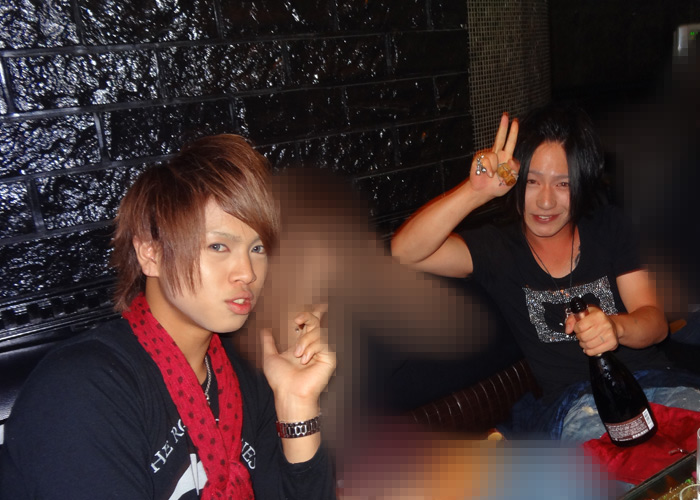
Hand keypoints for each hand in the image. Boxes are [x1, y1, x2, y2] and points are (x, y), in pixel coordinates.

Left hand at [260, 305, 335, 420]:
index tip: (295, 316)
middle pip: (317, 320)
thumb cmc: (280, 380)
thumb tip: (264, 329)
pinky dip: (312, 348)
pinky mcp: (329, 357)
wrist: (289, 393)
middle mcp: (313, 344)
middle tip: (296, 320)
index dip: (306, 314)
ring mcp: (322, 350)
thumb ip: (268, 342)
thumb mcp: (270, 357)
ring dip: (305, 340)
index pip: (308, 322)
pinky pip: (323, 342)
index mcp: (301, 343)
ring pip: (318, 330)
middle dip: (308, 316)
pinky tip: (305, 359)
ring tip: (297, 354)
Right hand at [469, 113, 518, 197]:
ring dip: (496, 168)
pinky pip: (487, 160)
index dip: (513, 131)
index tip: (514, 121)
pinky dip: (489, 169)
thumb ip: (515, 168)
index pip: (510, 141)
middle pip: (501, 137)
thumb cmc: (498, 186)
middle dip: (503, 126)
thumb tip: (510, 159)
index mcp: (506, 156)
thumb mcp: (512, 179)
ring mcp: (487, 155)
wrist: (483, 192)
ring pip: (495, 155)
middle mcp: (497, 153)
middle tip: (506, 115)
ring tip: (492, 176)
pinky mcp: (479, 158)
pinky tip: (488, 174)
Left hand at [565, 305, 619, 355]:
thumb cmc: (595, 319)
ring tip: (586, 340)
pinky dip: (589, 351)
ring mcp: (610, 334)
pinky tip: (590, 346)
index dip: (576, 329)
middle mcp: (605, 324)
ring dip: (584, 344)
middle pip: (584, 337)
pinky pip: (594, 352)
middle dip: (580, 337)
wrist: (613, 325)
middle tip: (583, 335)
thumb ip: (571, 320)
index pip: (580, 326)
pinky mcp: (612, 343)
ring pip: (588, 345)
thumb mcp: (583, 313)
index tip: (579, 328)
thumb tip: (568, 330)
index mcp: (597, 315)